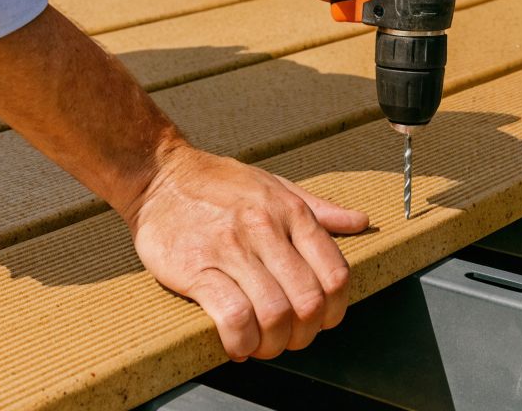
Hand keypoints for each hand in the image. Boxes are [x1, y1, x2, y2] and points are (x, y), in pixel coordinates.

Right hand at [124, 146, 369, 359]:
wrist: (160, 176)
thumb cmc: (219, 184)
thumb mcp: (276, 185)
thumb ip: (320, 209)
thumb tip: (361, 223)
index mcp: (291, 212)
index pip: (335, 273)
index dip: (335, 309)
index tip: (322, 321)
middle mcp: (266, 229)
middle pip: (308, 300)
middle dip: (304, 333)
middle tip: (289, 340)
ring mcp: (231, 249)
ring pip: (274, 313)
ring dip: (272, 343)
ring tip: (262, 346)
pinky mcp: (197, 268)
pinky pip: (232, 316)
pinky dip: (241, 341)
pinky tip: (237, 345)